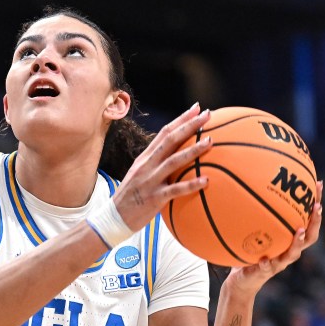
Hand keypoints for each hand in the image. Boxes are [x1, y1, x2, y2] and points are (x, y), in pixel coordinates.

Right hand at [113, 103, 212, 230]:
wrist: (114, 217)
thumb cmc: (131, 197)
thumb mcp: (140, 175)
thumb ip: (156, 165)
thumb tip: (178, 157)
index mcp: (144, 158)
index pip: (164, 133)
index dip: (181, 120)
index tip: (197, 109)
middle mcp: (147, 166)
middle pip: (170, 140)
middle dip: (189, 125)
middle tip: (208, 115)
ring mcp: (150, 181)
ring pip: (174, 161)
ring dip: (193, 150)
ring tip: (211, 141)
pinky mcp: (154, 198)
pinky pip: (175, 190)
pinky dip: (191, 184)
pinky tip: (206, 180)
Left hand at [227, 181, 323, 293]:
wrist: (242, 280)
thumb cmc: (250, 253)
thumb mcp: (252, 231)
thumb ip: (254, 214)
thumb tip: (250, 186)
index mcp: (290, 240)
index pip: (308, 220)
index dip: (315, 204)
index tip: (318, 185)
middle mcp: (289, 251)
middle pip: (310, 236)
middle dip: (315, 221)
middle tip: (317, 206)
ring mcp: (278, 263)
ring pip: (293, 253)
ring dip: (297, 242)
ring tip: (299, 231)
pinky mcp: (264, 273)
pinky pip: (266, 268)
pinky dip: (266, 263)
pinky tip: (263, 259)